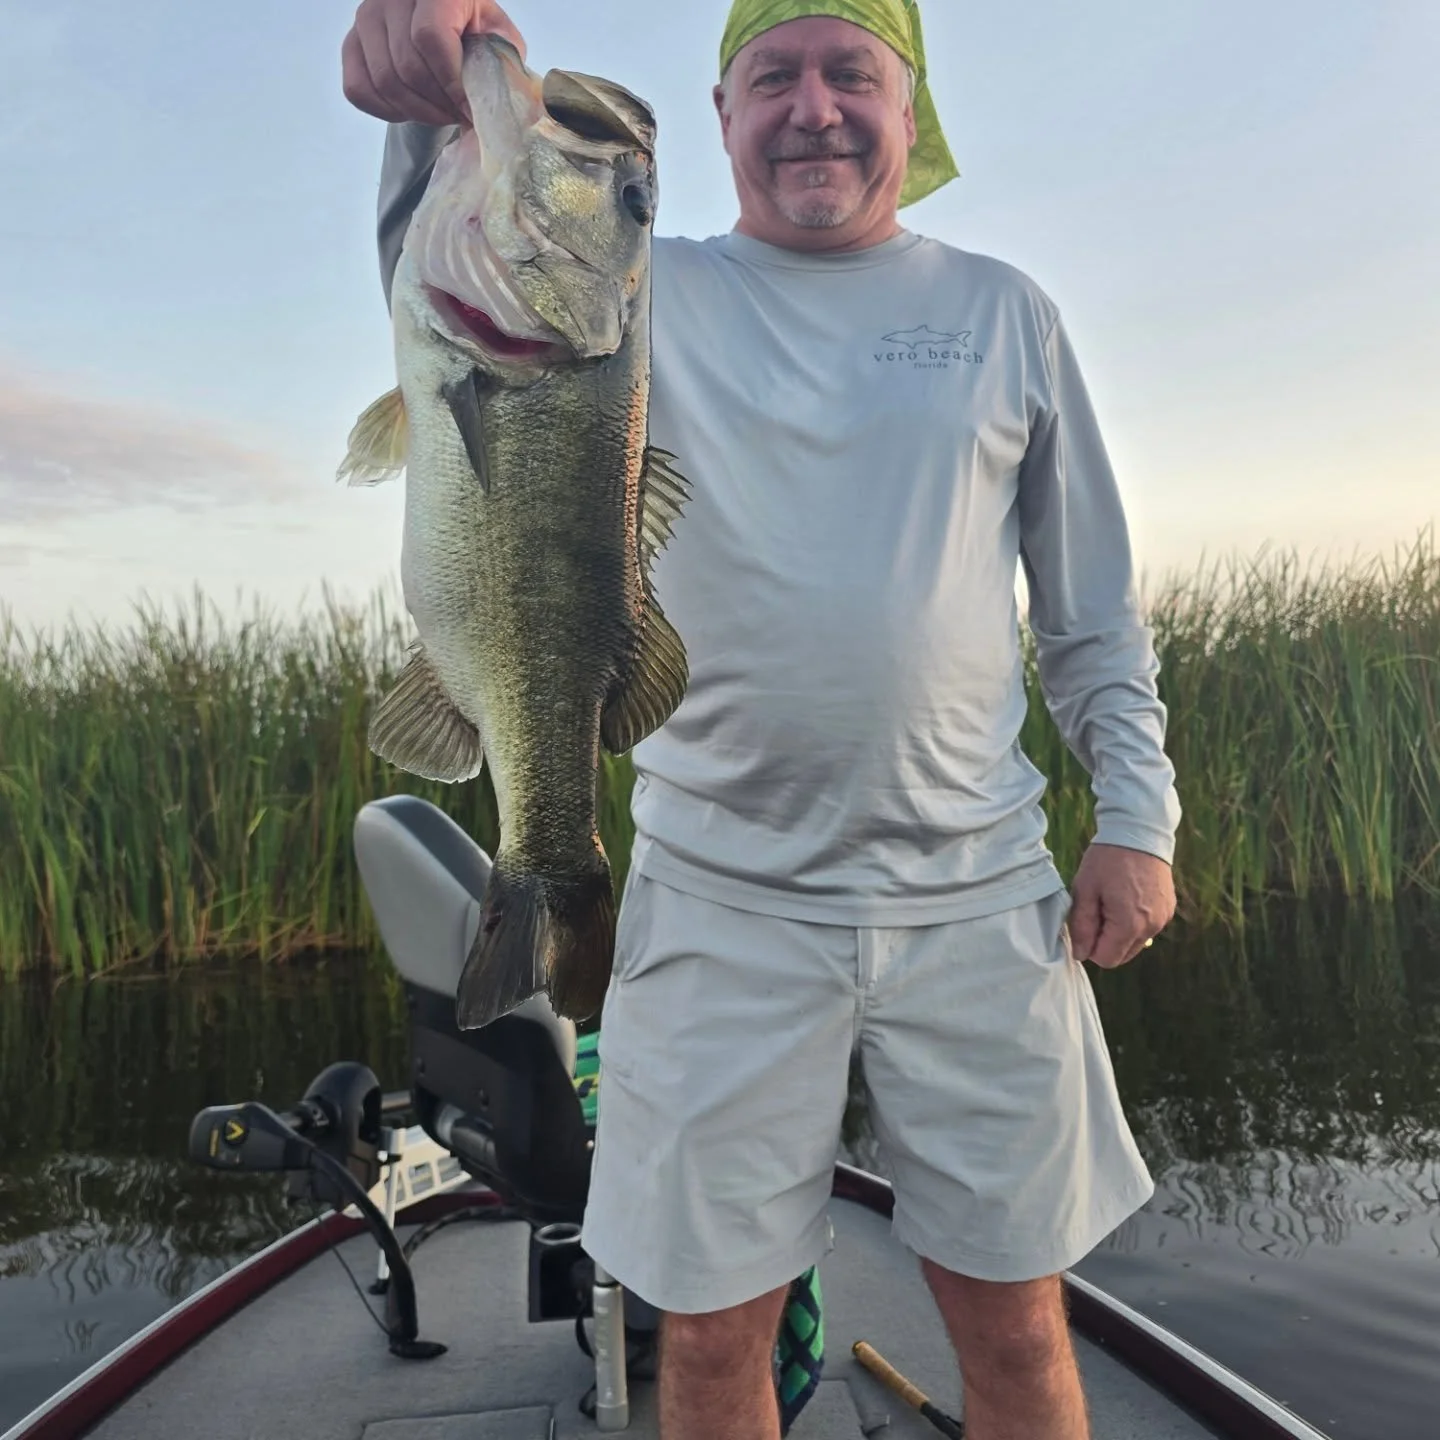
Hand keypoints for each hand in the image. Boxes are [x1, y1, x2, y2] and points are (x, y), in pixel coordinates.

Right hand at [342, 0, 525, 126]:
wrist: (447, 27)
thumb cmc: (476, 33)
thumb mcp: (499, 38)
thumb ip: (500, 59)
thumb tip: (495, 97)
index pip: (430, 36)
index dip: (451, 82)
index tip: (469, 108)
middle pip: (407, 65)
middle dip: (438, 103)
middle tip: (459, 117)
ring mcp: (367, 17)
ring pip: (385, 81)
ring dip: (418, 112)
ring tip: (443, 115)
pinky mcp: (351, 43)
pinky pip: (359, 89)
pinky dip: (388, 111)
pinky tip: (413, 110)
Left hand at [1066, 843, 1175, 969]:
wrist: (1139, 832)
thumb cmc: (1107, 859)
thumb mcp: (1085, 890)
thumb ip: (1082, 926)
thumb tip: (1081, 954)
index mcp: (1129, 925)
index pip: (1106, 959)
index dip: (1090, 946)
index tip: (1085, 922)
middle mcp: (1152, 927)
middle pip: (1122, 955)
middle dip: (1105, 940)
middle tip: (1097, 910)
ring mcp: (1163, 919)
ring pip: (1135, 943)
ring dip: (1119, 931)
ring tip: (1111, 900)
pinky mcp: (1168, 909)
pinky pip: (1147, 928)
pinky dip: (1134, 921)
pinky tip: (1126, 897)